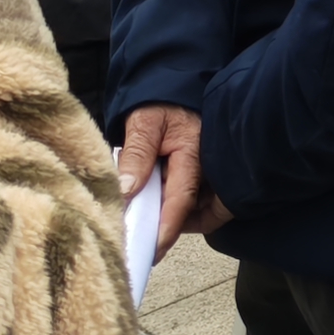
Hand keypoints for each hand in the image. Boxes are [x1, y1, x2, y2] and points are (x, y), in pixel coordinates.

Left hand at [118, 105, 229, 254]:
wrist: (176, 83)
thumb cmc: (160, 103)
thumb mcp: (143, 124)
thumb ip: (136, 156)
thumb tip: (127, 193)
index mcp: (193, 155)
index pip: (181, 199)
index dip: (168, 229)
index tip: (152, 251)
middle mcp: (206, 166)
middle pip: (195, 211)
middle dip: (171, 230)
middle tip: (145, 244)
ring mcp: (206, 170)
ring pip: (196, 208)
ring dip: (173, 218)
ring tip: (145, 223)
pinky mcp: (201, 172)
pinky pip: (193, 198)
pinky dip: (175, 207)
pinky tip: (155, 205)